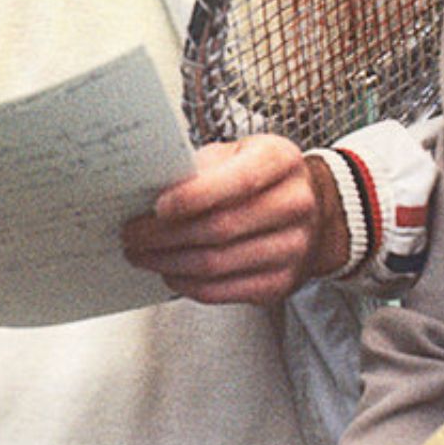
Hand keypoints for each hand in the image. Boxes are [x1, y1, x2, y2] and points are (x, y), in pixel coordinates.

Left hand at [122, 136, 349, 304]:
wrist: (311, 211)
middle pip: (221, 228)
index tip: (157, 207)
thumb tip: (150, 188)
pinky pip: (223, 291)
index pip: (238, 181)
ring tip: (141, 254)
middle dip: (165, 235)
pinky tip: (169, 272)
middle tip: (132, 234)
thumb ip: (202, 167)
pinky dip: (187, 284)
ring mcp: (292, 248)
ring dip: (169, 263)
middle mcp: (294, 204)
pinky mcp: (280, 284)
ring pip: (217, 264)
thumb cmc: (261, 178)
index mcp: (281, 161)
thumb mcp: (237, 153)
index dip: (194, 196)